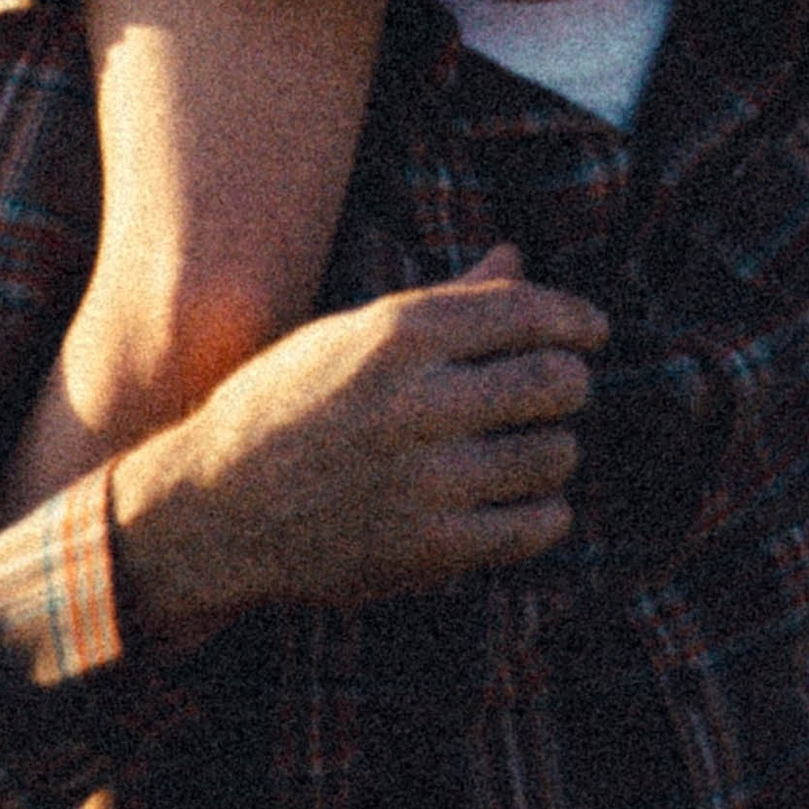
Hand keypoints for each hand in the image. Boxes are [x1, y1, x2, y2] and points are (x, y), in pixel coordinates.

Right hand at [110, 246, 605, 653]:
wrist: (214, 509)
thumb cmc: (286, 406)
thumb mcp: (352, 335)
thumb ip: (446, 301)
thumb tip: (516, 257)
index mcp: (399, 335)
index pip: (527, 312)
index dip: (575, 319)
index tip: (594, 331)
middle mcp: (419, 402)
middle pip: (553, 382)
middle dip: (571, 383)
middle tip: (564, 390)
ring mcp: (426, 481)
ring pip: (553, 455)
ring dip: (557, 448)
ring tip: (538, 447)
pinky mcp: (429, 551)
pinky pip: (533, 527)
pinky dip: (546, 513)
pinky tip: (530, 503)